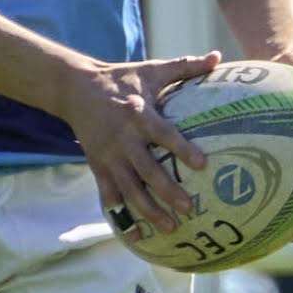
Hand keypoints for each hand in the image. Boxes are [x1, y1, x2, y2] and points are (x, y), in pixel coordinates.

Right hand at [58, 52, 218, 232]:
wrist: (76, 89)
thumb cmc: (122, 79)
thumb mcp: (151, 69)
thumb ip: (185, 66)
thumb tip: (217, 56)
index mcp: (139, 114)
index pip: (163, 134)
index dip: (181, 149)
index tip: (202, 164)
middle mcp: (124, 139)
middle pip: (147, 170)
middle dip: (167, 191)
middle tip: (188, 207)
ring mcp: (109, 157)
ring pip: (130, 189)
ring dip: (148, 210)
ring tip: (170, 228)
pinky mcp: (98, 167)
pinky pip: (110, 196)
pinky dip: (121, 217)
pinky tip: (136, 236)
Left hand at [245, 53, 292, 226]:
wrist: (275, 63)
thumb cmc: (286, 64)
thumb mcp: (292, 64)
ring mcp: (288, 155)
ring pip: (289, 190)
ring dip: (282, 213)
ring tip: (267, 235)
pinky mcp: (267, 154)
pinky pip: (259, 174)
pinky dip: (251, 191)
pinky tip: (233, 206)